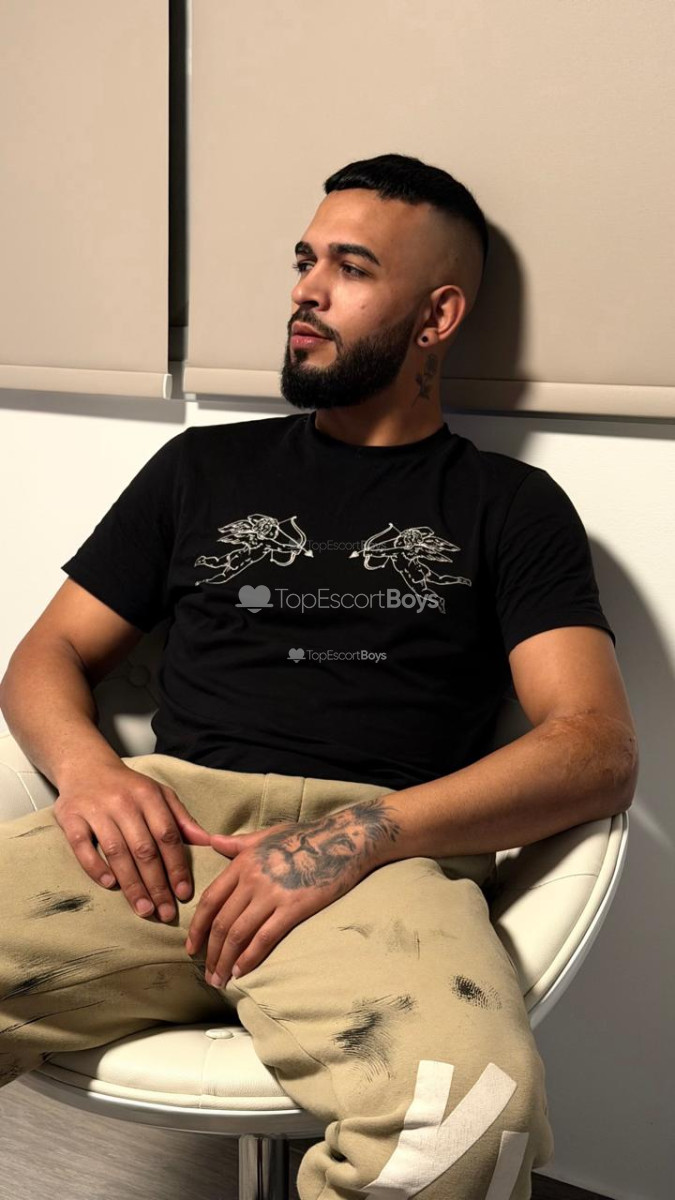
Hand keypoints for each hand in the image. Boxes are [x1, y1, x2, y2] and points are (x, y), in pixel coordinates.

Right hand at [52, 763, 212, 920]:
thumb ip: (183, 819)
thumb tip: (208, 842)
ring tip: (144, 909)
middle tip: (165, 912)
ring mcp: (96, 809)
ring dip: (131, 884)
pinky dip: (96, 866)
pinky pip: (83, 846)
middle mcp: (123, 802)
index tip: (183, 893)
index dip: (177, 866)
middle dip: (157, 884)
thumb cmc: (128, 787)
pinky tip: (110, 885)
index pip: (167, 835)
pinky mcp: (71, 817)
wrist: (85, 766)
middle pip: (144, 849)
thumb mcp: (160, 794)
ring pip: (117, 852)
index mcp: (149, 796)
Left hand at [184, 797, 401, 986]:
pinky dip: (249, 958)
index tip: (191, 947)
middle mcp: (251, 879)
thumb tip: (210, 841)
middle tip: (207, 974)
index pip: (210, 900)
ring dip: (225, 961)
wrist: (341, 840)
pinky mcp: (293, 907)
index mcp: (242, 862)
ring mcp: (271, 894)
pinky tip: (242, 972)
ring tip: (220, 979)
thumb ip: (236, 843)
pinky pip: (264, 938)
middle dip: (210, 953)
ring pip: (238, 934)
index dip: (197, 927)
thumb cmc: (304, 837)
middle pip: (221, 922)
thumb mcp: (266, 834)